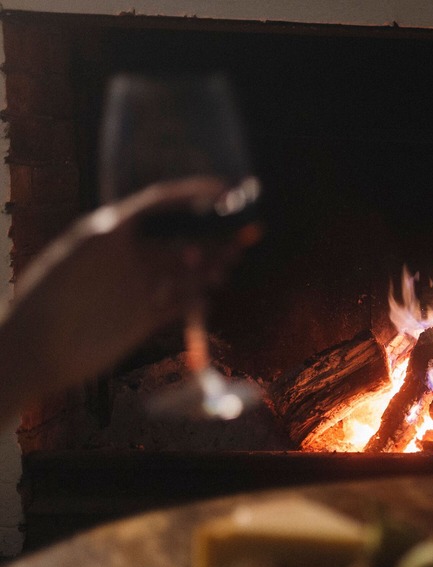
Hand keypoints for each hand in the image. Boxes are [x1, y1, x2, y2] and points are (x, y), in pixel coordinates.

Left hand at [0, 177, 248, 416]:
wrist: (32, 352)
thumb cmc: (47, 299)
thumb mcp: (82, 256)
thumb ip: (120, 239)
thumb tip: (158, 224)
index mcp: (110, 233)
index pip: (160, 205)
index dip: (193, 194)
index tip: (225, 189)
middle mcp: (127, 258)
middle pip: (179, 238)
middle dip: (211, 235)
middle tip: (242, 235)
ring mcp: (137, 289)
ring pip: (184, 272)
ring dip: (208, 267)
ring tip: (227, 266)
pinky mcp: (143, 321)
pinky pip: (179, 306)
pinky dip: (196, 299)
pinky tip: (207, 295)